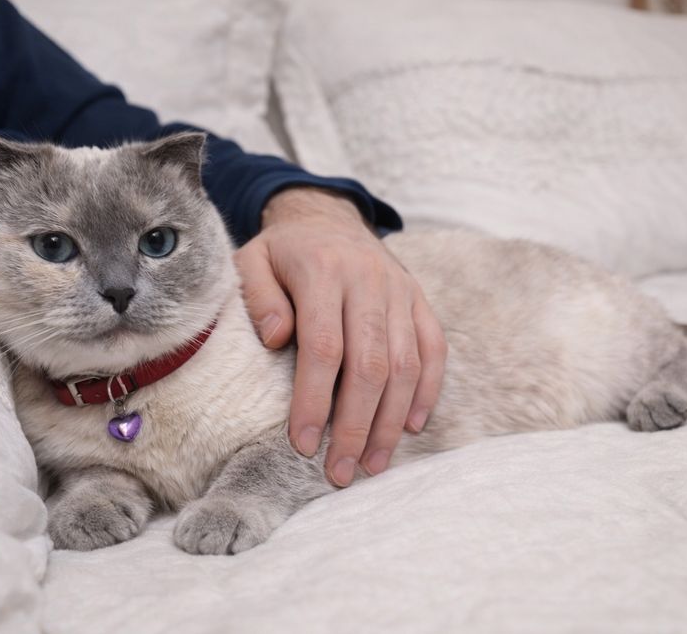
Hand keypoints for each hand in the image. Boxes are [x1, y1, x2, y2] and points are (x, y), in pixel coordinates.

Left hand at [234, 188, 446, 485]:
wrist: (329, 216)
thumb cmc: (283, 252)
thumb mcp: (252, 260)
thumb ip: (258, 296)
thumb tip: (277, 339)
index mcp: (323, 270)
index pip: (324, 346)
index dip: (315, 400)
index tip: (304, 444)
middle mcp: (369, 280)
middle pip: (371, 364)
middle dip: (357, 425)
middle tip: (341, 471)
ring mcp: (401, 291)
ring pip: (405, 364)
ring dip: (391, 421)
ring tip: (373, 464)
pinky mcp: (420, 300)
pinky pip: (434, 349)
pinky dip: (427, 390)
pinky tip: (411, 427)